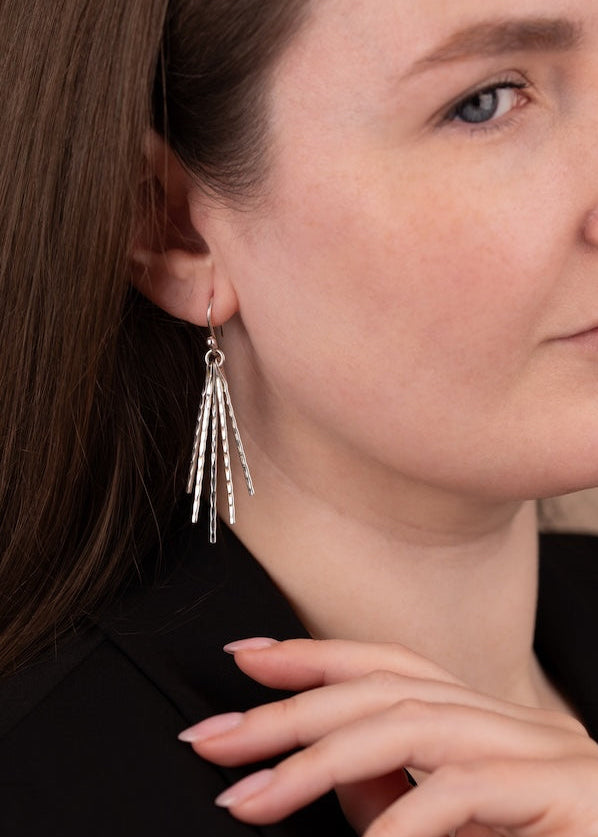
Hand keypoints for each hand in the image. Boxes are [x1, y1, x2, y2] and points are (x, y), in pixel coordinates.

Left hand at [179, 638, 597, 836]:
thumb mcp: (457, 824)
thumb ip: (396, 797)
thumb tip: (333, 781)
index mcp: (484, 720)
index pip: (389, 665)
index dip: (314, 654)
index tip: (243, 657)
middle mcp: (510, 719)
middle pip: (385, 689)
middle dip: (291, 711)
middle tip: (212, 741)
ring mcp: (541, 750)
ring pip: (412, 724)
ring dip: (321, 760)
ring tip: (252, 799)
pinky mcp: (566, 792)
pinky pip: (464, 790)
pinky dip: (406, 817)